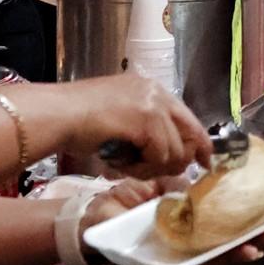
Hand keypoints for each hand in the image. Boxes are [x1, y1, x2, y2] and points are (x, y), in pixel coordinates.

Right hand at [35, 76, 213, 176]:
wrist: (60, 114)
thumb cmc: (78, 119)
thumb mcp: (120, 117)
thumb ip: (145, 128)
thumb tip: (167, 153)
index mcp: (152, 89)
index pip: (188, 118)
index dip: (198, 143)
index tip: (204, 163)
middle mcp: (157, 92)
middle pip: (191, 134)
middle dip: (182, 161)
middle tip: (163, 175)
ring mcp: (154, 104)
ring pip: (175, 151)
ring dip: (152, 168)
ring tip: (127, 168)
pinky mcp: (148, 120)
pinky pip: (160, 156)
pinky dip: (142, 169)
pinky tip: (121, 166)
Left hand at [82, 178, 263, 264]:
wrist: (92, 218)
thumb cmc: (123, 201)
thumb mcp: (156, 184)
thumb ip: (182, 184)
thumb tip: (210, 171)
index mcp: (194, 217)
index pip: (231, 219)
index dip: (257, 220)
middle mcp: (191, 237)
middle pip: (232, 240)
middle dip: (258, 238)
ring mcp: (179, 252)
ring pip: (216, 256)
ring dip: (238, 254)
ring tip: (257, 248)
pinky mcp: (161, 263)